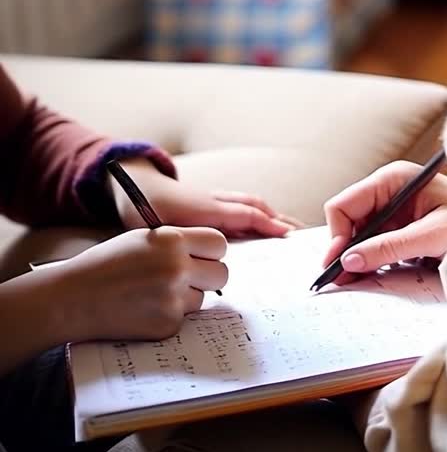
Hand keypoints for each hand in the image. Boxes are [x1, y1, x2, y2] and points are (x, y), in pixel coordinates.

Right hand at [52, 226, 227, 342]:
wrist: (74, 297)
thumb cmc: (107, 264)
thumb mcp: (144, 238)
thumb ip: (178, 242)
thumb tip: (210, 253)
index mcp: (172, 240)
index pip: (219, 243)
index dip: (211, 251)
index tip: (202, 256)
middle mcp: (177, 268)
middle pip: (221, 273)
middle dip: (208, 276)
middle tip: (188, 277)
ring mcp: (173, 299)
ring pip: (202, 298)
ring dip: (187, 297)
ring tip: (154, 292)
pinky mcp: (167, 325)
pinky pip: (184, 319)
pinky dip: (169, 315)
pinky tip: (144, 309)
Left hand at [110, 160, 302, 236]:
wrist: (138, 188)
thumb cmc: (148, 212)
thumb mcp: (166, 229)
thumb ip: (188, 242)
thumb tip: (210, 264)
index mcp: (209, 207)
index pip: (247, 213)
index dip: (268, 224)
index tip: (288, 235)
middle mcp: (218, 201)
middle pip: (256, 206)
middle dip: (280, 219)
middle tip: (302, 234)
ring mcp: (218, 200)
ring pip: (252, 204)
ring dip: (274, 216)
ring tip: (292, 230)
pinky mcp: (215, 203)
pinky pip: (244, 206)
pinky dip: (261, 214)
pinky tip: (267, 226)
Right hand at [322, 160, 446, 280]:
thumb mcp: (433, 235)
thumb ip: (391, 246)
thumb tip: (350, 259)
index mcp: (393, 179)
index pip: (345, 204)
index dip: (337, 235)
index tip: (340, 265)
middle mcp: (388, 191)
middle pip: (347, 221)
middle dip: (344, 250)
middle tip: (342, 281)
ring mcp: (392, 210)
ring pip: (357, 236)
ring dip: (357, 257)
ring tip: (358, 280)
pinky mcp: (399, 228)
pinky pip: (372, 245)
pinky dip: (370, 260)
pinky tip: (376, 273)